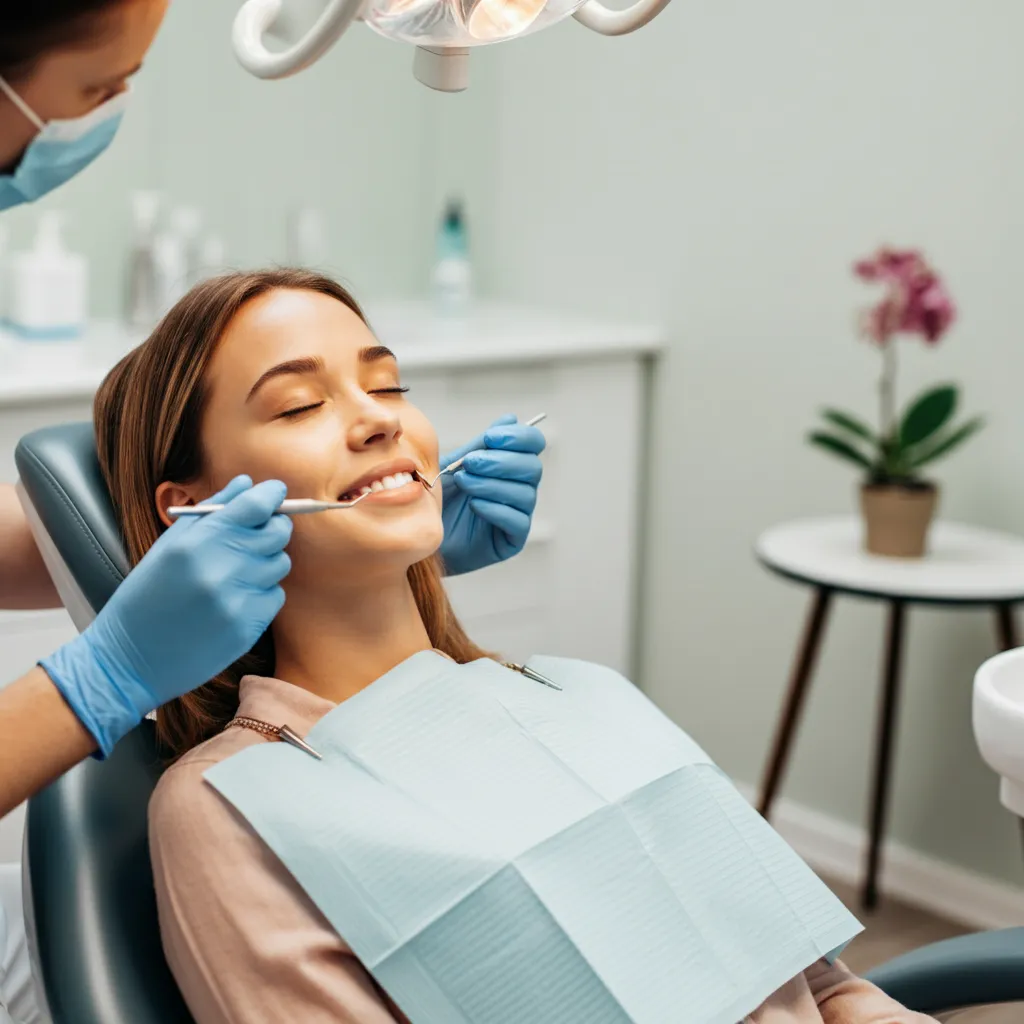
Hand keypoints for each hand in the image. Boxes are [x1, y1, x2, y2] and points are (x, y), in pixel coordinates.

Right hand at [41, 476, 292, 755]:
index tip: (276, 492)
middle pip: (277, 533)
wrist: (129, 658)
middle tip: (258, 534)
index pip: (255, 506)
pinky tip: (234, 600)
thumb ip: (211, 511)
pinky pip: (275, 596)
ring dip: (266, 563)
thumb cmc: (146, 597)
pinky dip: (262, 594)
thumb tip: (247, 483)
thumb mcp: (168, 546)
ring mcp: (237, 600)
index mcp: (197, 542)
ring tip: (236, 573)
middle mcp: (221, 568)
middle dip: (273, 528)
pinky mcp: (248, 627)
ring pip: (280, 565)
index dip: (272, 494)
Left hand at [439, 415, 544, 575]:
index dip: (518, 437)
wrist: (423, 534)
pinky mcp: (513, 539)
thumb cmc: (441, 500)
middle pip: (532, 467)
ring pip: (524, 493)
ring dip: (491, 484)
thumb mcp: (456, 466)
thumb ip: (480, 445)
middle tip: (470, 463)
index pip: (533, 444)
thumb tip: (510, 418)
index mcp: (511, 466)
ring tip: (464, 482)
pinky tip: (474, 505)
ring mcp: (519, 514)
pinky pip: (517, 520)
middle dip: (500, 461)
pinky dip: (495, 508)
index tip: (490, 437)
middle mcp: (520, 488)